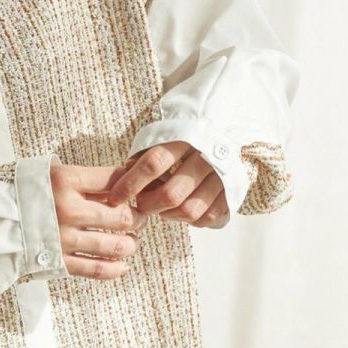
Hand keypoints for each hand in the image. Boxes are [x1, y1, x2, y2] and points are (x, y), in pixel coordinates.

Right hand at [50, 162, 150, 278]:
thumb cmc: (19, 192)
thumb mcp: (45, 171)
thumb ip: (78, 176)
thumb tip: (115, 177)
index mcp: (65, 180)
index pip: (114, 180)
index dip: (131, 185)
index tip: (134, 192)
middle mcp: (68, 209)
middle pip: (122, 215)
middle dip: (137, 219)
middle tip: (139, 220)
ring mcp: (64, 237)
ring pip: (115, 245)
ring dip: (130, 245)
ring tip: (131, 243)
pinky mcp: (58, 260)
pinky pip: (96, 269)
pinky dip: (114, 269)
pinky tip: (122, 266)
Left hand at [101, 140, 229, 227]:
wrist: (226, 126)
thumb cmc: (185, 134)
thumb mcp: (163, 135)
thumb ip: (143, 155)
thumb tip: (121, 178)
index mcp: (185, 137)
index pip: (153, 164)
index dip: (130, 184)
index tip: (115, 197)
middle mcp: (207, 156)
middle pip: (172, 194)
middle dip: (149, 205)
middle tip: (140, 204)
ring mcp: (222, 176)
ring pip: (190, 210)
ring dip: (169, 215)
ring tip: (161, 207)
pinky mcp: (232, 191)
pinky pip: (208, 218)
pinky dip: (190, 220)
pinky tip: (180, 210)